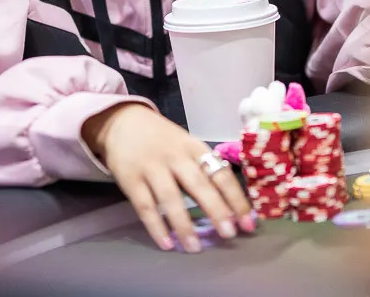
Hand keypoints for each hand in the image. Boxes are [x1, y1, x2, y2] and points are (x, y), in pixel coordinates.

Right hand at [82, 104, 255, 252]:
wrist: (122, 121)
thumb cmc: (162, 140)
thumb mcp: (186, 145)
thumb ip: (203, 169)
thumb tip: (228, 205)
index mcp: (194, 148)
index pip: (220, 174)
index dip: (235, 199)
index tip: (248, 223)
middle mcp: (175, 156)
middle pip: (198, 185)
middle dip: (216, 210)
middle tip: (229, 234)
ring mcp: (151, 167)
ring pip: (170, 198)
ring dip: (184, 225)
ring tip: (194, 248)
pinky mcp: (130, 179)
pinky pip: (145, 206)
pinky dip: (156, 226)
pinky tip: (167, 244)